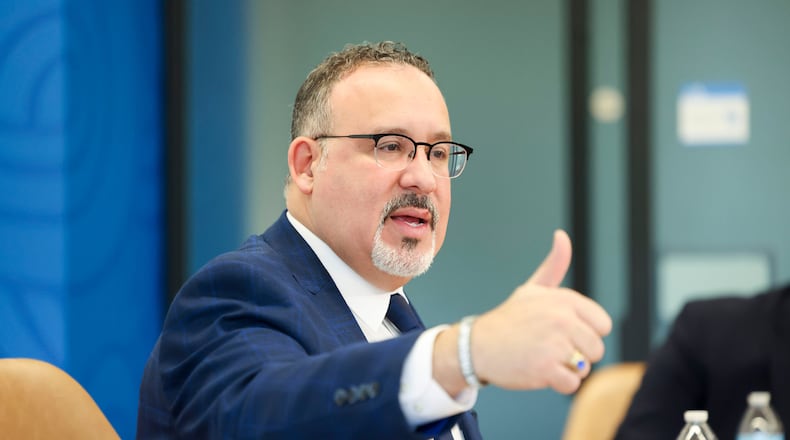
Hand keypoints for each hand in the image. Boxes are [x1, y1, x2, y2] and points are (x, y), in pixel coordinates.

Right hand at [433, 230, 611, 395]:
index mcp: (564, 299)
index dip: (586, 332)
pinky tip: (539, 371)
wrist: (477, 345)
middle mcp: (562, 319)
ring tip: (543, 357)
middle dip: (577, 354)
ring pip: (585, 367)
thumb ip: (554, 265)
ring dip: (567, 369)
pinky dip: (558, 383)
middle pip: (597, 349)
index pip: (603, 324)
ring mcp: (554, 344)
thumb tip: (562, 235)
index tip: (562, 331)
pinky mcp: (546, 368)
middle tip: (549, 347)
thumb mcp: (532, 289)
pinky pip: (572, 384)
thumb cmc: (509, 319)